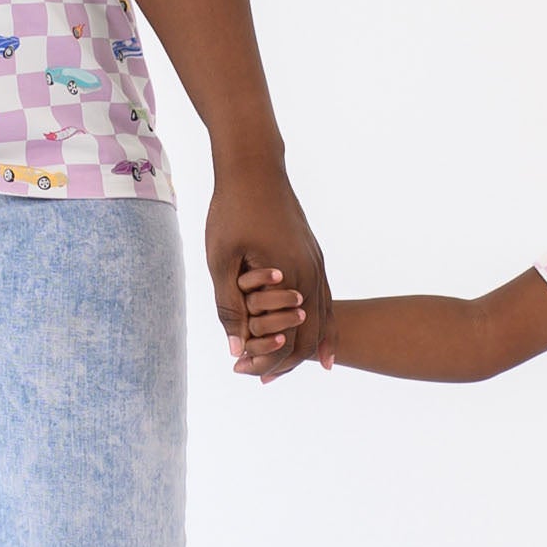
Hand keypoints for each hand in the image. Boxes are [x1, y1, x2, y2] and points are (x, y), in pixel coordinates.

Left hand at [206, 161, 332, 380]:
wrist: (255, 167)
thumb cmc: (233, 210)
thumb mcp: (222, 260)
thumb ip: (229, 305)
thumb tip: (235, 348)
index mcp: (292, 278)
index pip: (293, 340)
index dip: (270, 362)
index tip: (244, 372)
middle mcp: (313, 273)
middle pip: (313, 334)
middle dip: (288, 360)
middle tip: (262, 379)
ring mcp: (316, 262)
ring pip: (324, 316)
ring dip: (307, 343)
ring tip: (288, 367)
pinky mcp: (313, 253)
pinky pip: (322, 297)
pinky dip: (317, 321)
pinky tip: (308, 330)